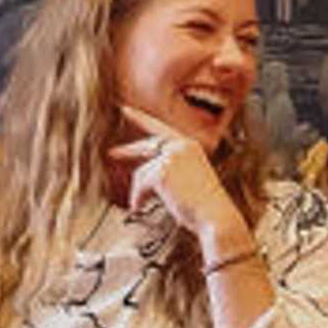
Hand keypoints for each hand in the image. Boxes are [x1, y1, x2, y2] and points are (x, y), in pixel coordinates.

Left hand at [112, 118, 248, 258]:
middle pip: (146, 146)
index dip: (141, 119)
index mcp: (190, 146)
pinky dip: (137, 198)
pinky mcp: (162, 171)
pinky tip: (139, 208)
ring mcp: (172, 157)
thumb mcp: (187, 181)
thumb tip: (142, 175)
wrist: (216, 217)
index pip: (161, 129)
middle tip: (111, 153)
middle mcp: (181, 146)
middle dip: (127, 151)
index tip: (125, 110)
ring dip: (139, 192)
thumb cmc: (204, 206)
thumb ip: (169, 170)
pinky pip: (140, 184)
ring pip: (142, 173)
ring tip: (141, 206)